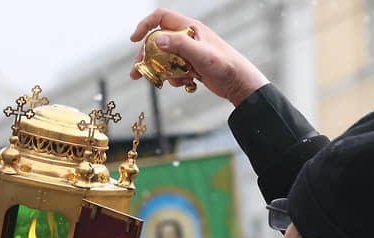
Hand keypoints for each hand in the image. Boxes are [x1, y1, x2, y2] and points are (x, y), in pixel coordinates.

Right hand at [130, 8, 268, 105]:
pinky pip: (173, 70)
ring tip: (159, 83)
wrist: (239, 83)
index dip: (145, 25)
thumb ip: (180, 46)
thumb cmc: (225, 65)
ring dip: (159, 71)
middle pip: (157, 42)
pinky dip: (174, 78)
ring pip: (164, 59)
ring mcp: (188, 52)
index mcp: (189, 28)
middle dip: (146, 57)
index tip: (134, 40)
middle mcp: (187, 37)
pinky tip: (186, 83)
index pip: (161, 17)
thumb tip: (157, 40)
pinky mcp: (190, 66)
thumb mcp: (202, 55)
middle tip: (137, 72)